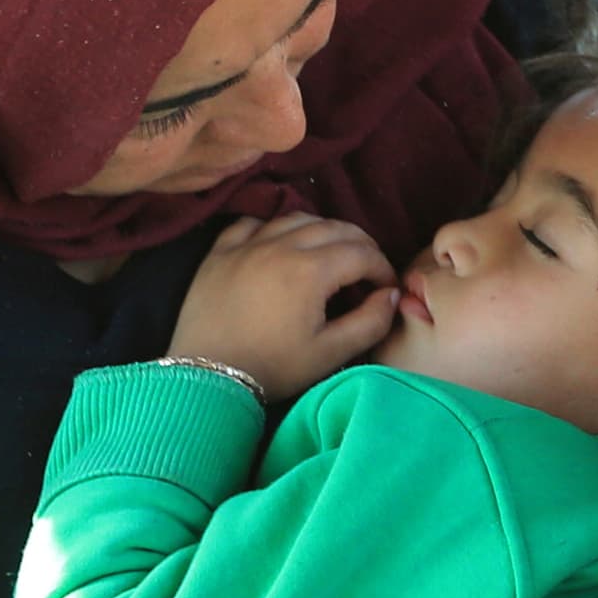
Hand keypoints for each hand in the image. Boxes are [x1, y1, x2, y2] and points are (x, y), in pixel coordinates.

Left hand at [168, 212, 395, 400]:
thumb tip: (392, 295)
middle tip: (367, 269)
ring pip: (295, 218)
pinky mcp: (219, 253)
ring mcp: (247, 245)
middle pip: (334, 228)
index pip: (363, 253)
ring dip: (321, 230)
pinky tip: (278, 243)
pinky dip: (272, 227)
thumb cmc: (272, 367)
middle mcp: (281, 246)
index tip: (386, 288)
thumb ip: (370, 322)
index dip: (383, 268)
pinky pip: (251, 223)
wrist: (205, 379)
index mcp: (312, 270)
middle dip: (360, 245)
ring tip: (328, 252)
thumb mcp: (330, 353)